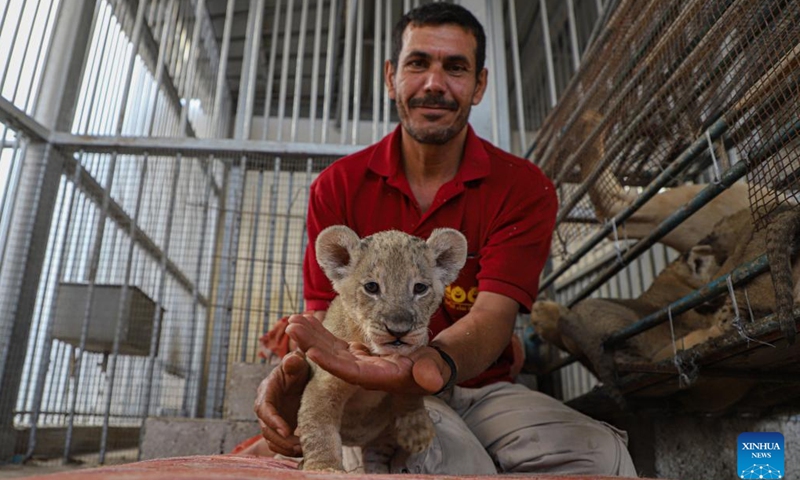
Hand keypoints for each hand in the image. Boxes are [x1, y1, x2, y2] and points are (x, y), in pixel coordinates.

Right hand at [253, 348, 308, 455]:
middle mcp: (265, 408)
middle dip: (282, 440)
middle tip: (300, 446)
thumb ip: (294, 362)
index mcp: (266, 392)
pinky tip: (304, 451)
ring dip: (285, 448)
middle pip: (266, 430)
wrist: (300, 377)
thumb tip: (292, 360)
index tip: (287, 431)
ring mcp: (271, 420)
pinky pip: (279, 444)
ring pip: (271, 440)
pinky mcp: (279, 428)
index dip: (273, 421)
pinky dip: (289, 450)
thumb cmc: (298, 368)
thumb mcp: (297, 363)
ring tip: (304, 450)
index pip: (264, 410)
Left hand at [285, 315, 450, 394]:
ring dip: (310, 336)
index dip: (330, 363)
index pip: (350, 372)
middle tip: (291, 328)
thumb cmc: (432, 368)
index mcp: (378, 377)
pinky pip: (333, 343)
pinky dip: (319, 332)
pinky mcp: (356, 354)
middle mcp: (362, 373)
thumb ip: (431, 373)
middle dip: (310, 344)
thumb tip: (430, 380)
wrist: (428, 367)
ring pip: (328, 349)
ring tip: (292, 320)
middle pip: (331, 359)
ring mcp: (357, 363)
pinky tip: (306, 320)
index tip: (310, 353)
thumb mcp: (434, 369)